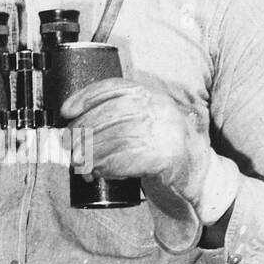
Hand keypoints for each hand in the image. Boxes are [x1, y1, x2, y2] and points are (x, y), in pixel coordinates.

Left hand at [59, 78, 237, 223]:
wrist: (198, 176)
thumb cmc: (162, 151)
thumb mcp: (143, 125)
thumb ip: (118, 119)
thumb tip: (74, 127)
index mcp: (152, 95)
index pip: (114, 87)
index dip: (86, 97)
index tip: (66, 111)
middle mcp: (160, 108)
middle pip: (111, 113)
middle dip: (83, 130)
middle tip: (68, 148)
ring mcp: (166, 131)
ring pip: (116, 137)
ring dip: (92, 153)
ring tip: (80, 165)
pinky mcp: (167, 156)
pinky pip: (129, 158)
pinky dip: (108, 166)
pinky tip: (99, 172)